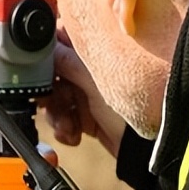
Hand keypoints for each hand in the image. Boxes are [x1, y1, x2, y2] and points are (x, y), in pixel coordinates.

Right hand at [40, 32, 125, 156]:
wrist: (147, 149)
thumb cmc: (135, 108)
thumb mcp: (94, 80)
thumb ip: (66, 60)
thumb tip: (42, 45)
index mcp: (97, 48)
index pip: (60, 40)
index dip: (45, 56)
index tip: (40, 72)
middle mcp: (92, 66)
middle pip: (52, 71)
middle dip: (48, 92)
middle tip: (50, 103)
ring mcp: (90, 91)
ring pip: (54, 97)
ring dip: (55, 114)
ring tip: (67, 125)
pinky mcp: (88, 114)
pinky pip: (63, 117)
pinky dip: (64, 127)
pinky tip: (74, 134)